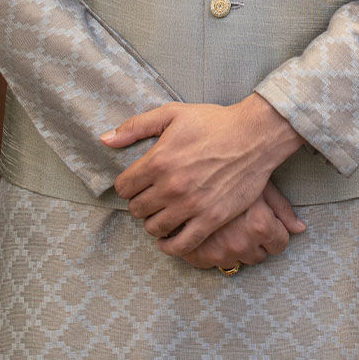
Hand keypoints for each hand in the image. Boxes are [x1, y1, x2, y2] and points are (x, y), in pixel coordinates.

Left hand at [100, 93, 303, 255]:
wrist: (254, 136)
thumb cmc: (214, 122)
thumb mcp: (173, 114)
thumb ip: (136, 126)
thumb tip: (105, 140)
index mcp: (158, 160)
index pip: (123, 187)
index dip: (127, 185)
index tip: (137, 183)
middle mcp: (171, 186)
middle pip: (137, 209)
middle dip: (140, 203)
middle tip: (152, 197)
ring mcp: (191, 206)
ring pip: (154, 228)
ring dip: (154, 222)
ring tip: (162, 213)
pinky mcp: (210, 220)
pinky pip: (180, 245)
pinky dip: (170, 246)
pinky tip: (170, 237)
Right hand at [179, 181, 305, 269]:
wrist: (187, 171)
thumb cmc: (229, 170)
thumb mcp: (258, 182)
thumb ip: (281, 208)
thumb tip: (301, 229)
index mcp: (260, 225)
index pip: (280, 244)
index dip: (274, 231)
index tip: (264, 220)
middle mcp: (241, 243)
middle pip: (259, 256)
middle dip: (254, 240)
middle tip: (243, 220)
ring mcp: (218, 252)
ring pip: (237, 261)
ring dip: (234, 247)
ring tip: (227, 224)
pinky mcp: (198, 257)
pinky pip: (213, 263)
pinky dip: (212, 250)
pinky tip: (210, 232)